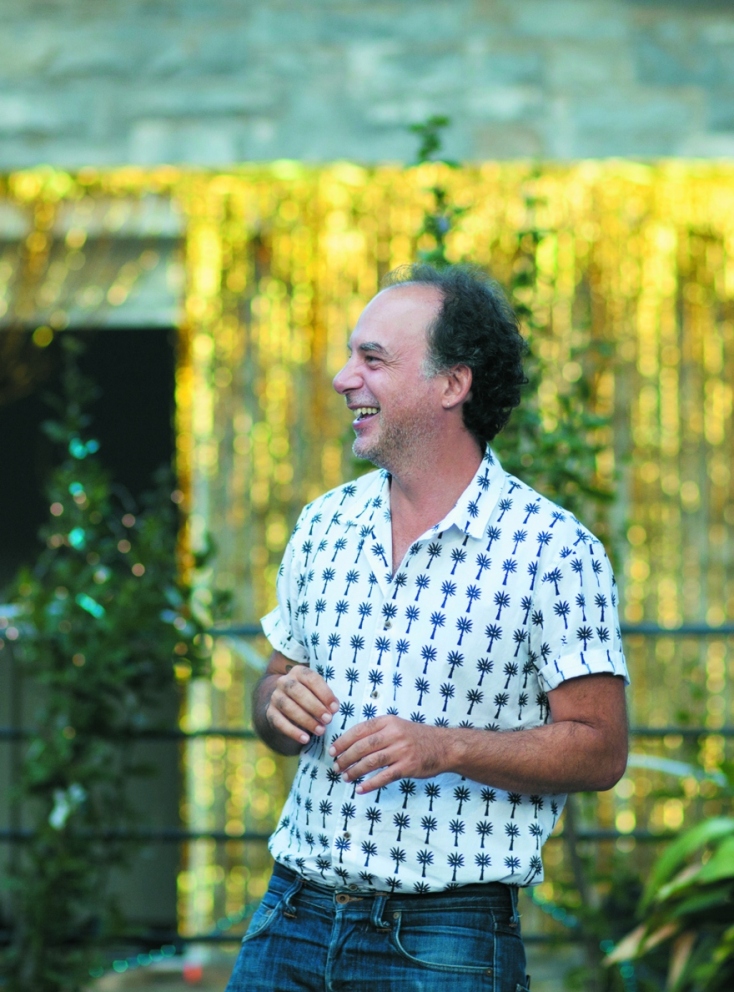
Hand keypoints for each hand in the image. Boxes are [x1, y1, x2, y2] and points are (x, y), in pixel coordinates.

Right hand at [266, 665, 338, 745]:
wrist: (285, 705)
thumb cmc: (309, 696)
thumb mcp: (317, 692)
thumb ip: (325, 697)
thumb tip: (333, 708)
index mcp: (298, 672)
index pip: (311, 679)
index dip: (324, 693)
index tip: (335, 708)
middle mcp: (284, 682)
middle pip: (298, 692)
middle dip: (315, 707)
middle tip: (328, 719)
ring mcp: (275, 697)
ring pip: (289, 707)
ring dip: (306, 720)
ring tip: (320, 730)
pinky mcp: (270, 713)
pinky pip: (280, 722)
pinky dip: (293, 731)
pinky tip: (305, 738)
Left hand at [329, 716, 446, 794]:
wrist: (444, 746)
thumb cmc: (416, 737)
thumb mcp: (396, 725)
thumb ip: (377, 731)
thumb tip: (350, 743)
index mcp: (388, 721)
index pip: (359, 730)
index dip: (343, 741)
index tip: (332, 751)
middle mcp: (394, 734)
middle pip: (362, 746)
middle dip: (346, 758)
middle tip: (336, 767)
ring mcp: (401, 750)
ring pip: (371, 762)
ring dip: (355, 771)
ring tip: (345, 777)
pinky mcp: (408, 766)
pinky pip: (384, 776)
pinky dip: (370, 784)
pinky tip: (360, 788)